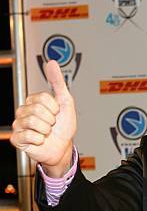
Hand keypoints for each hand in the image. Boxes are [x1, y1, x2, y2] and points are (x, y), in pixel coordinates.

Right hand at [11, 59, 76, 176]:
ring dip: (45, 130)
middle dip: (50, 120)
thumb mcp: (65, 102)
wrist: (62, 148)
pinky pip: (27, 135)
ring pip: (32, 122)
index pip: (43, 98)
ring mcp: (19, 124)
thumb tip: (52, 62)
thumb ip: (58, 82)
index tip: (56, 114)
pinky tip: (40, 140)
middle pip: (37, 109)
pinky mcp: (17, 138)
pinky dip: (39, 139)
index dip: (55, 108)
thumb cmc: (63, 127)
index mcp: (33, 101)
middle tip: (51, 125)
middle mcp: (24, 111)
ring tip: (46, 133)